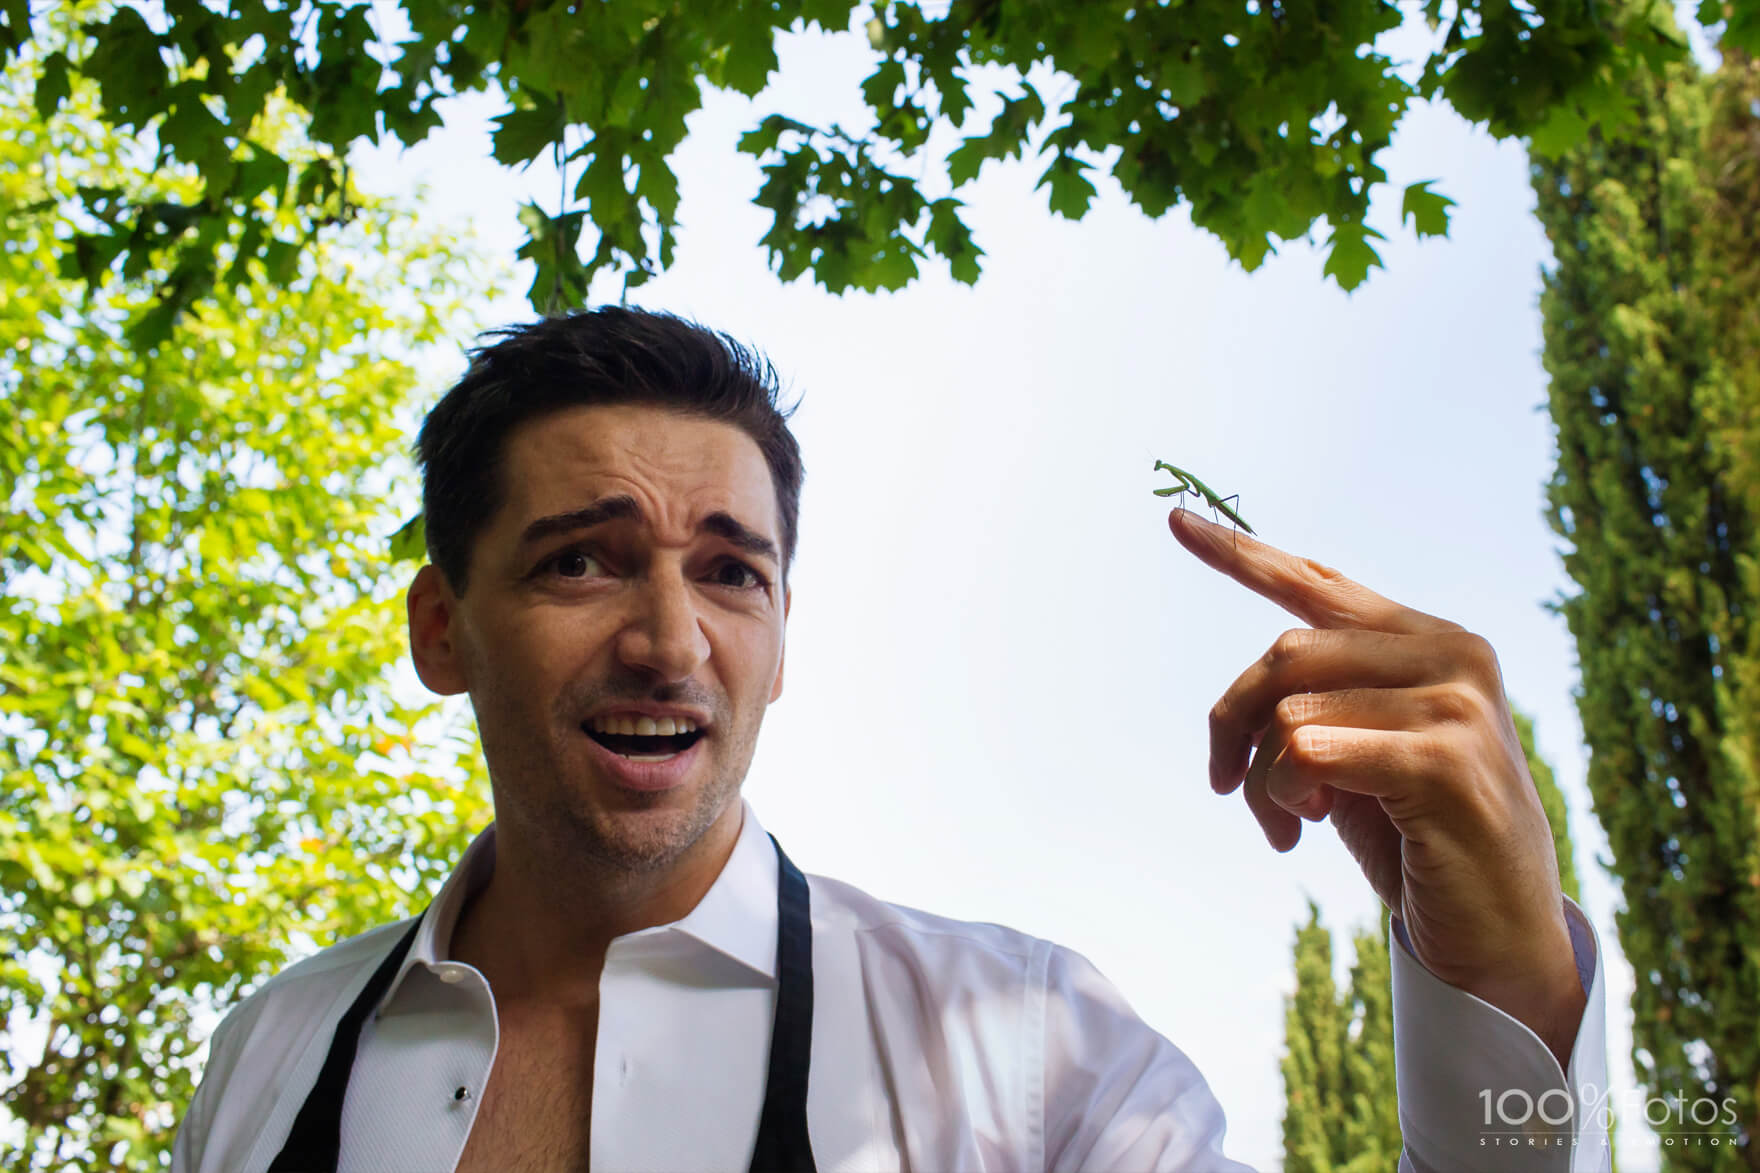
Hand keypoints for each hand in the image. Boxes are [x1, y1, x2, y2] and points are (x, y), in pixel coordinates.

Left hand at [1166, 508, 1586, 1070]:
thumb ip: (1319, 702)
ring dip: (1260, 780)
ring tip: (1289, 823)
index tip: (1175, 519)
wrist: (1498, 933)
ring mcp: (1456, 703)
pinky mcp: (1444, 760)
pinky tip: (1309, 827)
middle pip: (1283, 652)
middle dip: (1231, 723)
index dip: (1242, 553)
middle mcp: (1453, 655)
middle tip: (1224, 785)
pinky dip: (1283, 794)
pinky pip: (1306, 752)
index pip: (1321, 583)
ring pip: (1288, 710)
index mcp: (1432, 641)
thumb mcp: (1360, 754)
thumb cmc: (1419, 841)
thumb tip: (1246, 700)